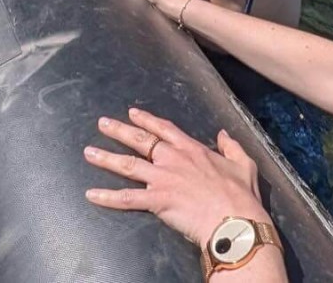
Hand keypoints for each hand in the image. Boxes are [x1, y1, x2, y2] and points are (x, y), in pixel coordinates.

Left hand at [85, 108, 270, 246]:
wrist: (233, 219)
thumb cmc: (240, 194)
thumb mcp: (243, 163)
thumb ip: (232, 146)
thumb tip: (223, 134)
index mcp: (192, 149)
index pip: (164, 129)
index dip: (147, 120)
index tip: (132, 113)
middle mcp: (173, 159)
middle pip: (141, 140)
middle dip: (119, 130)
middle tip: (102, 123)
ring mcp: (162, 178)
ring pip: (128, 165)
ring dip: (106, 158)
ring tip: (89, 152)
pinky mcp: (156, 200)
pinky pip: (127, 198)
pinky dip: (107, 197)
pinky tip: (92, 194)